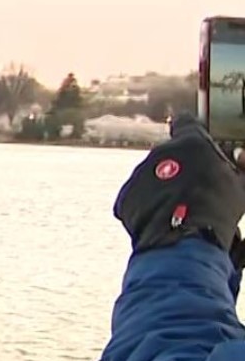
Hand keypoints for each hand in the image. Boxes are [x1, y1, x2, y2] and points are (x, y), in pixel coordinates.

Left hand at [114, 117, 244, 256]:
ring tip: (181, 207)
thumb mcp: (241, 184)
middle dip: (181, 166)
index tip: (193, 134)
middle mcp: (161, 151)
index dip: (190, 128)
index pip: (186, 122)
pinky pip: (140, 195)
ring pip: (154, 175)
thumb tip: (241, 156)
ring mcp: (140, 172)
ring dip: (164, 186)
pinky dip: (150, 203)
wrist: (184, 237)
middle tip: (196, 188)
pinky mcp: (127, 193)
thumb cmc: (217, 208)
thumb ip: (242, 166)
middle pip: (171, 154)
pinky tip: (165, 216)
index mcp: (190, 142)